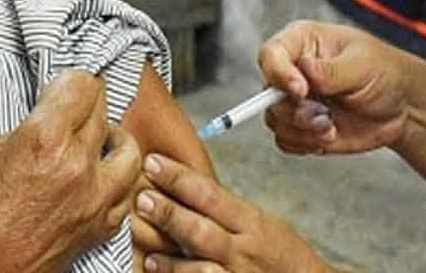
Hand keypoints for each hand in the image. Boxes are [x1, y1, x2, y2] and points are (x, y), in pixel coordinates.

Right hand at [0, 71, 140, 272]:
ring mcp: (94, 198)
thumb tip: (46, 118)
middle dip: (87, 103)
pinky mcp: (100, 227)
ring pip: (129, 150)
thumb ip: (23, 128)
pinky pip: (128, 192)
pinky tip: (100, 177)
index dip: (70, 80)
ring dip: (114, 139)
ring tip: (98, 139)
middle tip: (72, 107)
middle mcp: (76, 165)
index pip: (82, 84)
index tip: (61, 86)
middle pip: (103, 110)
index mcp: (43, 138)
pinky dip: (119, 180)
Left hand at [135, 154, 329, 272]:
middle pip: (202, 229)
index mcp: (252, 223)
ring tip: (143, 241)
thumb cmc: (284, 256)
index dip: (179, 178)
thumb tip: (186, 188)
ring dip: (169, 257)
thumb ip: (228, 211)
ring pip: (200, 267)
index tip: (153, 163)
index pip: (210, 194)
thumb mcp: (263, 225)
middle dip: (169, 213)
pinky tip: (156, 270)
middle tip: (141, 198)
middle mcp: (244, 250)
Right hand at [259, 20, 411, 154]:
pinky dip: (304, 144)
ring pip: (275, 120)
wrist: (402, 106)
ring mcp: (295, 100)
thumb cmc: (384, 72)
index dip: (279, 74)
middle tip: (325, 116)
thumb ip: (332, 70)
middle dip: (296, 111)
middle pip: (268, 93)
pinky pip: (285, 140)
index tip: (302, 91)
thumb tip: (305, 69)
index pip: (271, 54)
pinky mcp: (301, 127)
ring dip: (302, 131)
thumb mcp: (363, 65)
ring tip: (331, 127)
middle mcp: (292, 71)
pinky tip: (328, 135)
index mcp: (302, 42)